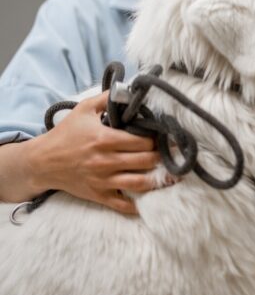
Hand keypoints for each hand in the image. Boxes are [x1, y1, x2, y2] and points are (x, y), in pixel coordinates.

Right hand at [28, 91, 162, 213]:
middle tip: (172, 154)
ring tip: (170, 175)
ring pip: (140, 183)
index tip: (165, 137)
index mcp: (105, 139)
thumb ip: (107, 98)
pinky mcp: (98, 194)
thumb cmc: (65, 134)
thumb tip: (128, 89)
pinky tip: (150, 200)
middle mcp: (106, 161)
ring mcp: (102, 180)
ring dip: (158, 179)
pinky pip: (122, 205)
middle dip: (162, 157)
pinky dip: (138, 205)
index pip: (143, 141)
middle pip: (146, 161)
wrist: (41, 162)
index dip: (157, 139)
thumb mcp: (83, 110)